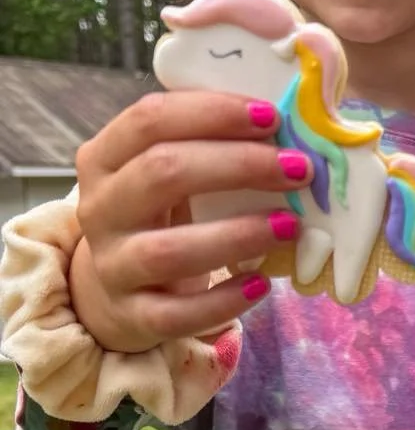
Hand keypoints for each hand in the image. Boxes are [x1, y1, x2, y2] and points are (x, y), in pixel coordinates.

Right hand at [70, 91, 314, 352]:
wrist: (117, 293)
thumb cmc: (159, 220)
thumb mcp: (166, 177)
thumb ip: (208, 149)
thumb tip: (288, 131)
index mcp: (104, 159)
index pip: (149, 120)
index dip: (212, 113)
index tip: (271, 117)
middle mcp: (101, 209)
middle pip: (162, 173)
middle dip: (239, 166)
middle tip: (299, 168)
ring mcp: (113, 266)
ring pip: (169, 250)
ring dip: (238, 235)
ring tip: (289, 226)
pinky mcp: (135, 316)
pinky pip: (179, 313)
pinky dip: (225, 300)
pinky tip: (263, 284)